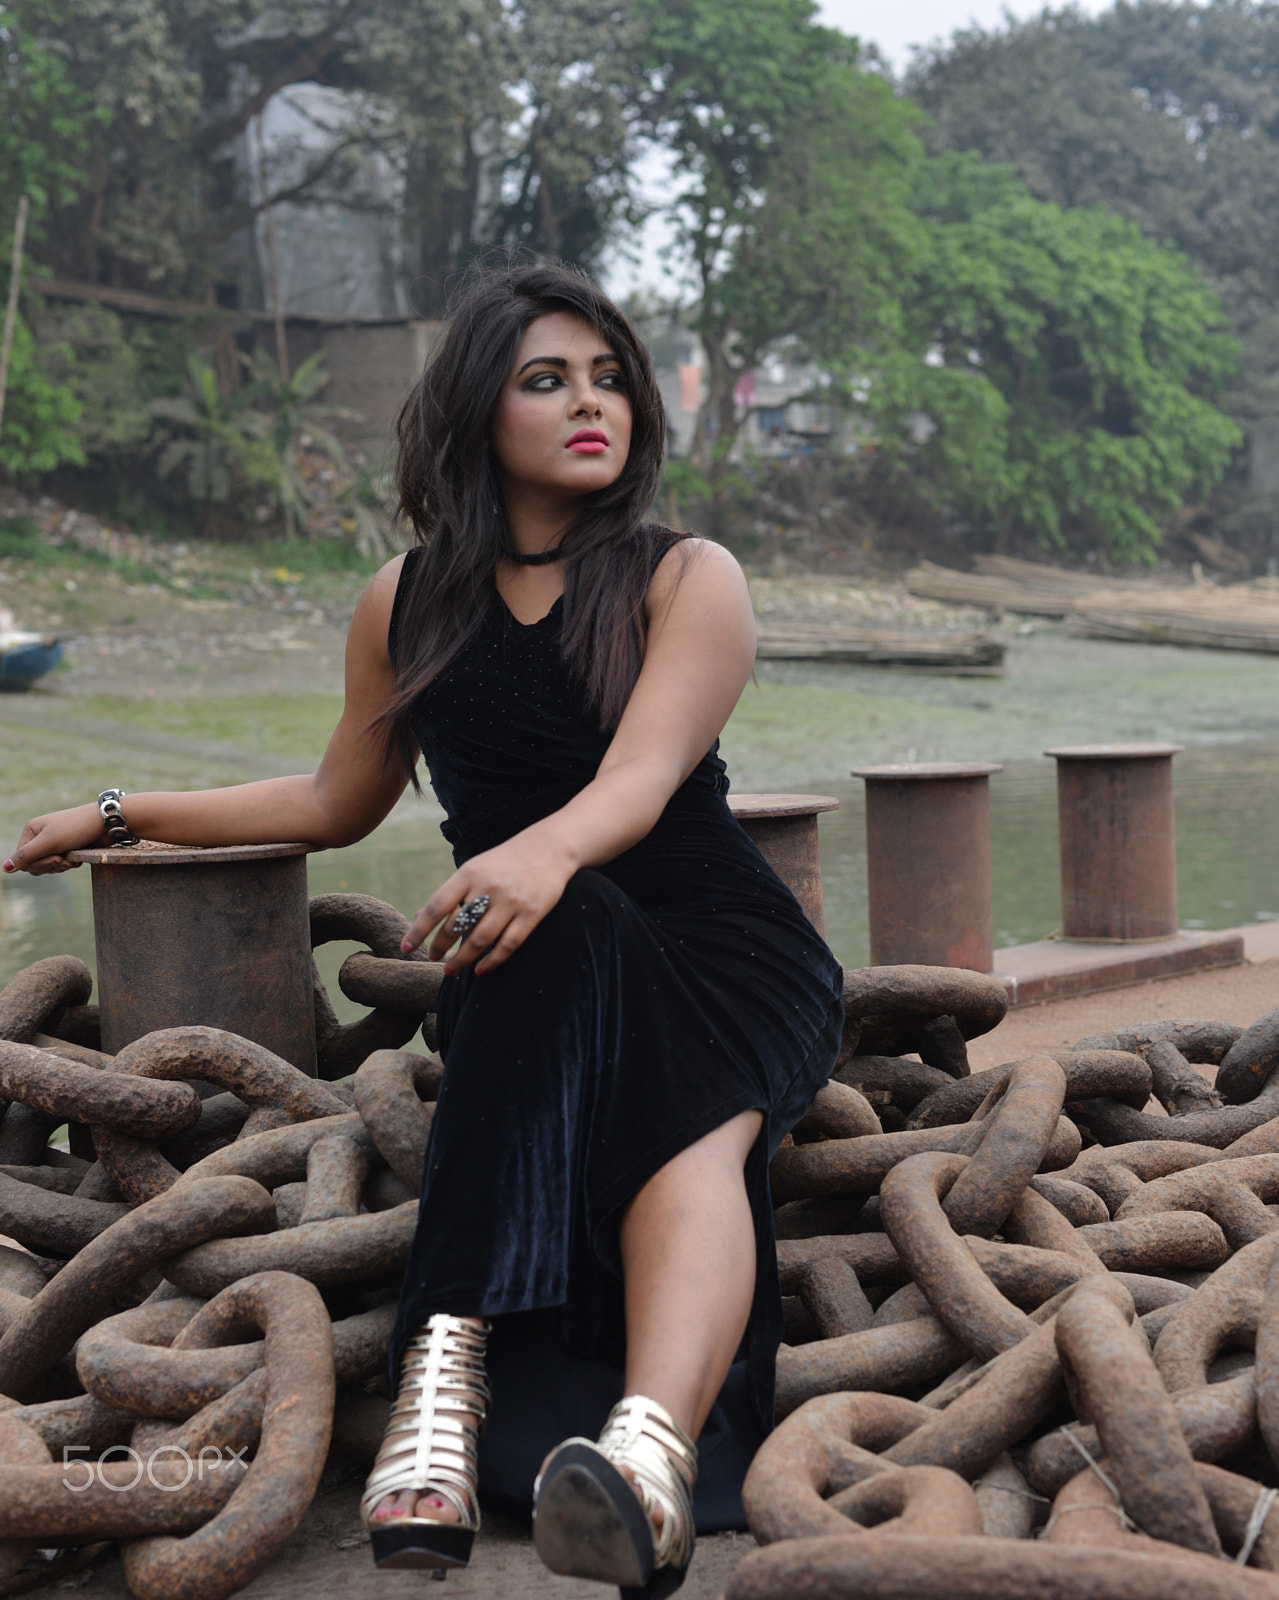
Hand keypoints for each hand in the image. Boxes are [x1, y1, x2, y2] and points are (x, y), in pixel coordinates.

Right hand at [3, 804, 106, 876]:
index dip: (38, 864)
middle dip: (50, 866)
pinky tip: (78, 858)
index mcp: (31, 830)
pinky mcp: (67, 848)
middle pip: (35, 864)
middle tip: (64, 860)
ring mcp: (54, 842)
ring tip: (73, 859)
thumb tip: (5, 869)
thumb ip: (27, 856)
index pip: (23, 859)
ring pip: (49, 866)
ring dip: (61, 866)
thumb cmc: (76, 828)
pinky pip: (61, 864)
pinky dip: (69, 864)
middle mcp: (40, 836)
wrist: (106, 823)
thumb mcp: (50, 842)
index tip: (56, 859)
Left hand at [401, 831, 575, 976]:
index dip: (419, 930)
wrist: (549, 848)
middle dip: (440, 947)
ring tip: (451, 970)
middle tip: (433, 958)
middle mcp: (488, 888)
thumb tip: (421, 918)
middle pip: (456, 927)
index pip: (437, 906)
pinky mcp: (531, 914)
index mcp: (469, 874)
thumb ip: (451, 893)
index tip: (406, 948)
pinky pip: (507, 944)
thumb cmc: (505, 862)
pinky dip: (492, 961)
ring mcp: (511, 902)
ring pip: (479, 940)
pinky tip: (481, 969)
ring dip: (462, 960)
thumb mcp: (475, 869)